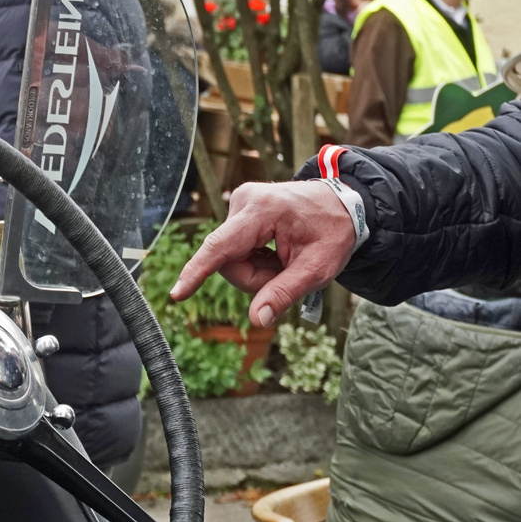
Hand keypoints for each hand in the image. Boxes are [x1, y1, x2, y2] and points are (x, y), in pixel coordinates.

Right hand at [170, 180, 355, 327]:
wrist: (343, 204)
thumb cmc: (333, 233)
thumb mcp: (318, 268)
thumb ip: (285, 292)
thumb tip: (257, 319)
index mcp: (264, 211)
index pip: (221, 247)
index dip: (198, 273)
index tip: (177, 294)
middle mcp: (244, 201)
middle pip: (227, 262)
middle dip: (254, 277)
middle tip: (286, 271)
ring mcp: (239, 204)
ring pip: (229, 259)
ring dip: (255, 270)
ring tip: (284, 259)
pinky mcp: (238, 211)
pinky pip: (233, 250)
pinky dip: (254, 259)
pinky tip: (274, 251)